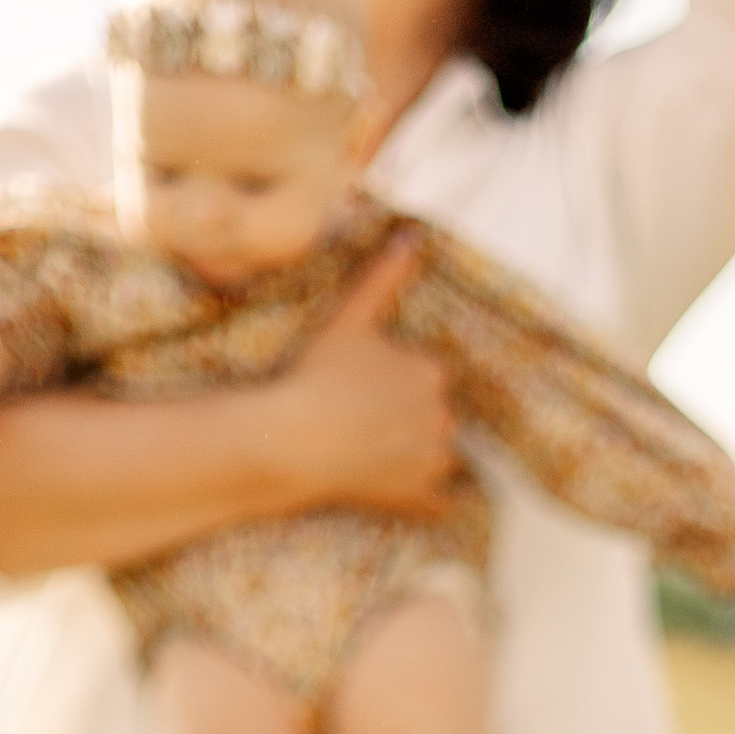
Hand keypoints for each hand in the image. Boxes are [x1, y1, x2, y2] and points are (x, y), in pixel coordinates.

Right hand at [274, 234, 458, 519]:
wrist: (292, 440)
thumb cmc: (316, 376)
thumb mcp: (350, 320)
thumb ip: (385, 277)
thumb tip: (412, 235)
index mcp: (431, 373)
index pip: (428, 378)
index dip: (397, 384)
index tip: (367, 389)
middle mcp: (442, 416)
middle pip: (434, 415)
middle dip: (410, 417)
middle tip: (365, 419)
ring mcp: (433, 460)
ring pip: (437, 453)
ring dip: (417, 453)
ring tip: (372, 449)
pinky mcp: (421, 496)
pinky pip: (439, 499)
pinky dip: (428, 496)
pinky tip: (400, 486)